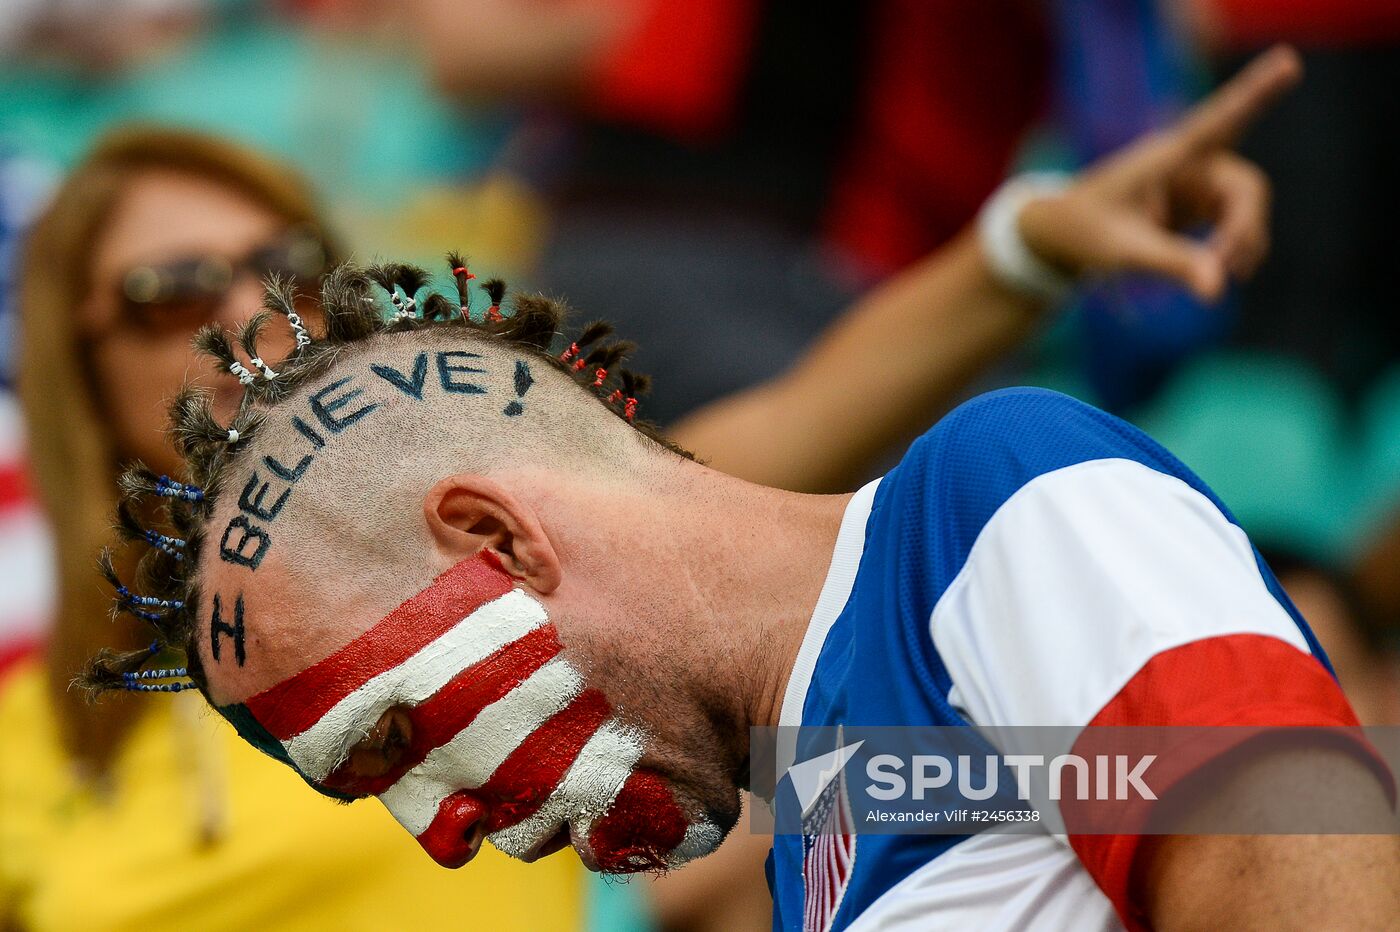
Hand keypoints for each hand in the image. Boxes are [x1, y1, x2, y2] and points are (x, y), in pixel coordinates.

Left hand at [1018, 45, 1301, 302]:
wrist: (1064, 235)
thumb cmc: (1086, 231)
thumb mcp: (1126, 249)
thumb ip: (1172, 263)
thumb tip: (1218, 287)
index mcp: (1168, 155)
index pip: (1220, 122)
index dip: (1257, 93)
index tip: (1287, 63)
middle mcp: (1191, 161)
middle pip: (1246, 187)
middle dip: (1245, 229)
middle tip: (1230, 270)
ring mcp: (1198, 182)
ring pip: (1246, 208)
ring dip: (1244, 242)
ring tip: (1223, 276)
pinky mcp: (1200, 204)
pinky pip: (1236, 223)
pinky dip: (1236, 248)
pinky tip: (1225, 272)